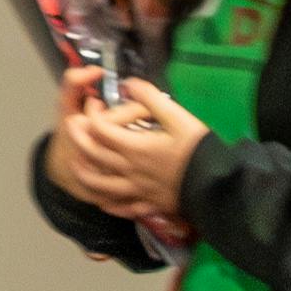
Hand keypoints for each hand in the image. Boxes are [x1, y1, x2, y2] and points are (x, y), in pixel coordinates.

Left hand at [52, 71, 207, 219]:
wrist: (218, 186)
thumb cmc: (199, 149)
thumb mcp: (178, 117)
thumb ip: (151, 99)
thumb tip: (129, 84)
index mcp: (135, 147)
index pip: (100, 129)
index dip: (92, 114)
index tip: (93, 103)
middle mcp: (129, 170)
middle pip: (93, 155)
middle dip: (78, 138)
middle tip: (71, 126)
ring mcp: (136, 191)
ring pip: (99, 184)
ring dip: (83, 173)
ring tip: (75, 164)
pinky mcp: (147, 205)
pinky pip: (120, 207)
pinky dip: (107, 203)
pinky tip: (102, 200)